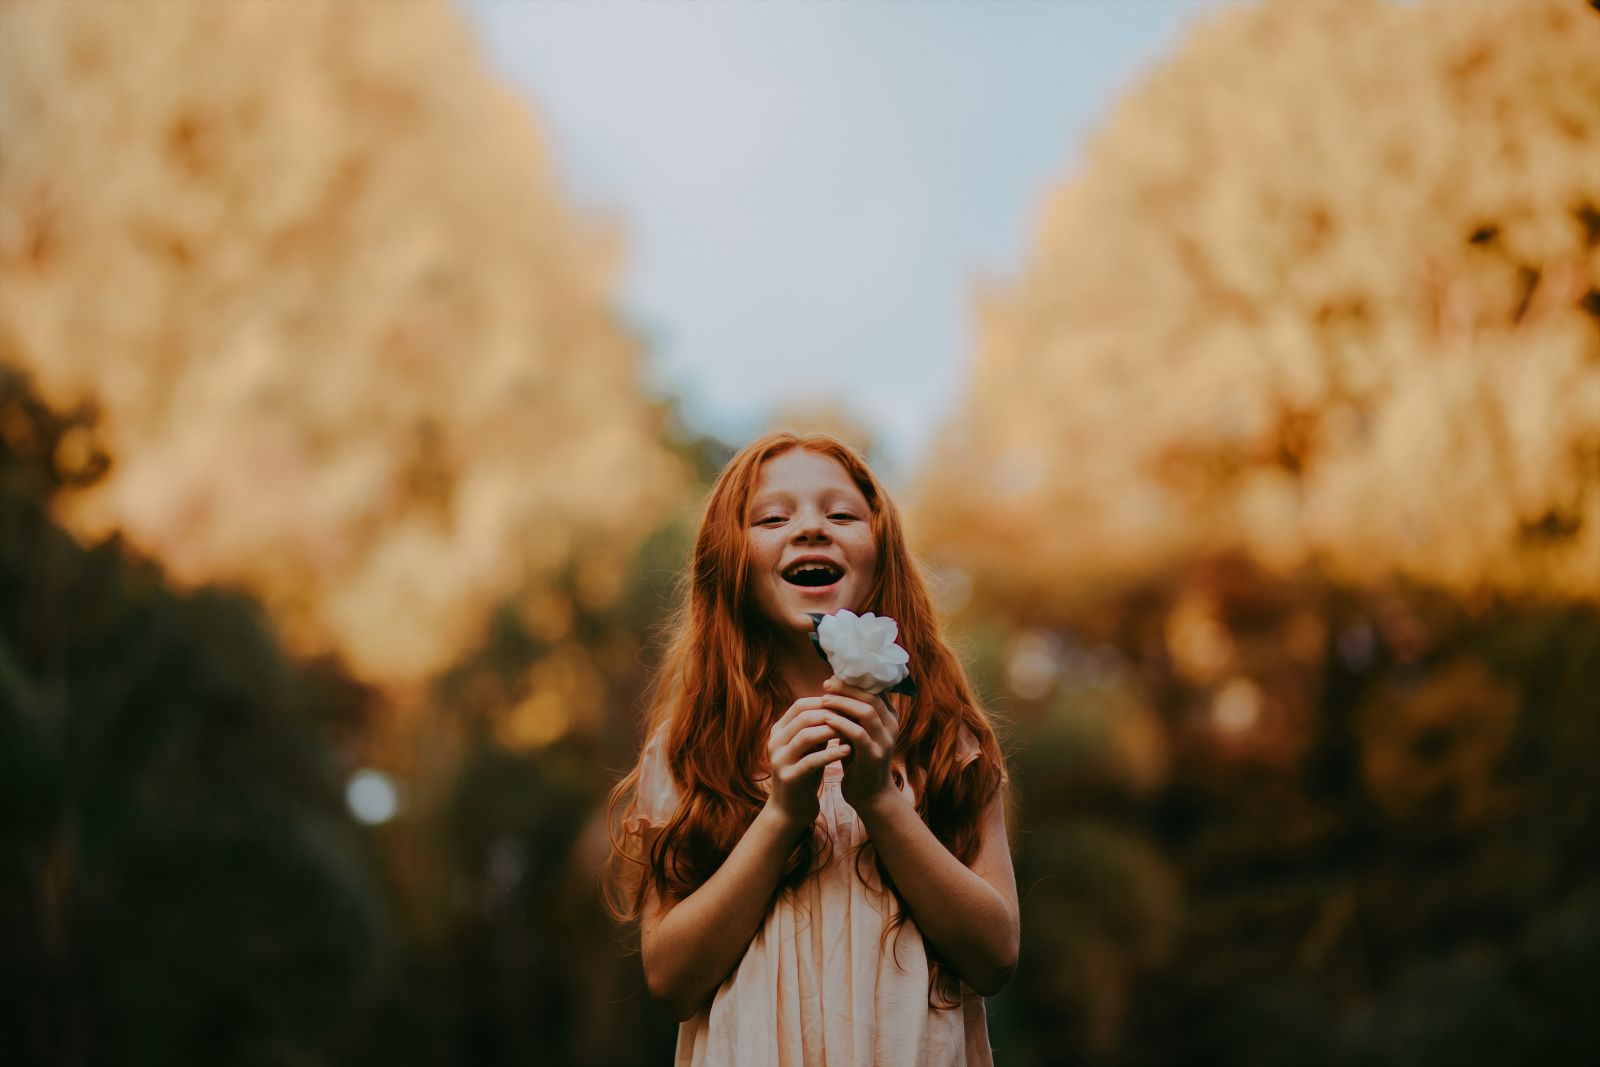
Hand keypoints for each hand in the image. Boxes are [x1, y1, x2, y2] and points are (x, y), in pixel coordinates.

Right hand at [764, 697, 849, 832]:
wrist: (790, 810)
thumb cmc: (804, 773)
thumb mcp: (809, 747)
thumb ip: (817, 727)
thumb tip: (840, 702)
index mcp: (778, 731)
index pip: (800, 705)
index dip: (824, 701)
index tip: (847, 704)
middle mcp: (775, 743)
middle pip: (803, 717)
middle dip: (831, 714)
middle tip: (853, 715)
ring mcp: (779, 760)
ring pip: (806, 736)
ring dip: (831, 731)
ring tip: (852, 731)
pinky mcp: (789, 778)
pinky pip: (811, 761)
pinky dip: (831, 754)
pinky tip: (847, 750)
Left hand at [819, 677, 898, 810]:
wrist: (870, 795)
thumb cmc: (860, 760)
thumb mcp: (859, 732)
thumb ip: (853, 713)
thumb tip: (833, 687)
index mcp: (889, 717)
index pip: (874, 689)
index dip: (853, 681)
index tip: (832, 678)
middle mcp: (891, 726)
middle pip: (871, 696)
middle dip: (847, 688)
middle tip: (826, 684)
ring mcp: (885, 741)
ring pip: (867, 712)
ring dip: (843, 703)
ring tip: (823, 699)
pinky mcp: (874, 756)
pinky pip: (858, 734)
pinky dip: (841, 724)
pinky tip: (826, 719)